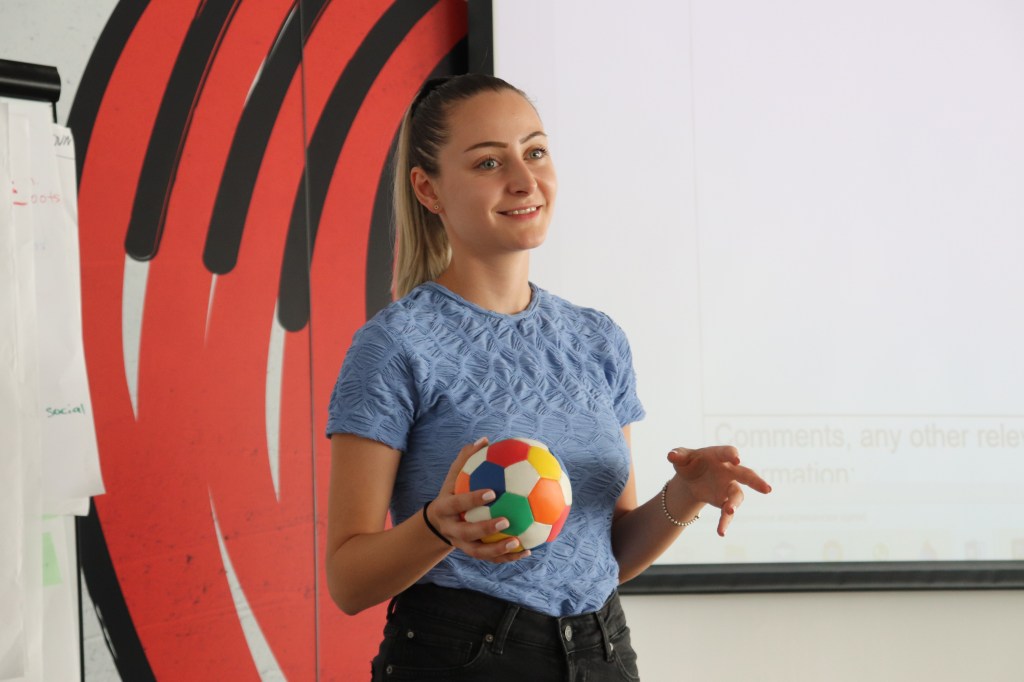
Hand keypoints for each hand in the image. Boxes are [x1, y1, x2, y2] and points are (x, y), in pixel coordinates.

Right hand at [426, 437, 530, 562]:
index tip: (492, 492)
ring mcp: (461, 544)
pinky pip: (491, 558)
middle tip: (507, 520)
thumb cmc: (452, 493)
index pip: (458, 504)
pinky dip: (508, 557)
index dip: (473, 499)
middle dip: (486, 528)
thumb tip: (485, 439)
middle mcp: (451, 529)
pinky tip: (528, 551)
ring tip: (519, 544)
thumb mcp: (453, 477)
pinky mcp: (473, 552)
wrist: (438, 524)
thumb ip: (466, 459)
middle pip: (467, 532)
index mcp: (445, 508)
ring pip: (479, 551)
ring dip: (499, 550)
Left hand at [667, 445, 771, 536]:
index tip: (737, 458)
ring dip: (735, 504)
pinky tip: (720, 532)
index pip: (727, 453)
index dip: (732, 455)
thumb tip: (671, 455)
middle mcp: (729, 471)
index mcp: (719, 456)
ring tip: (729, 511)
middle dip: (756, 481)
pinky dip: (725, 522)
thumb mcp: (682, 458)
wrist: (691, 479)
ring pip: (738, 496)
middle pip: (746, 475)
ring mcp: (729, 487)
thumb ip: (678, 455)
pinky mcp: (725, 501)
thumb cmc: (690, 462)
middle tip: (767, 489)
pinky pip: (728, 512)